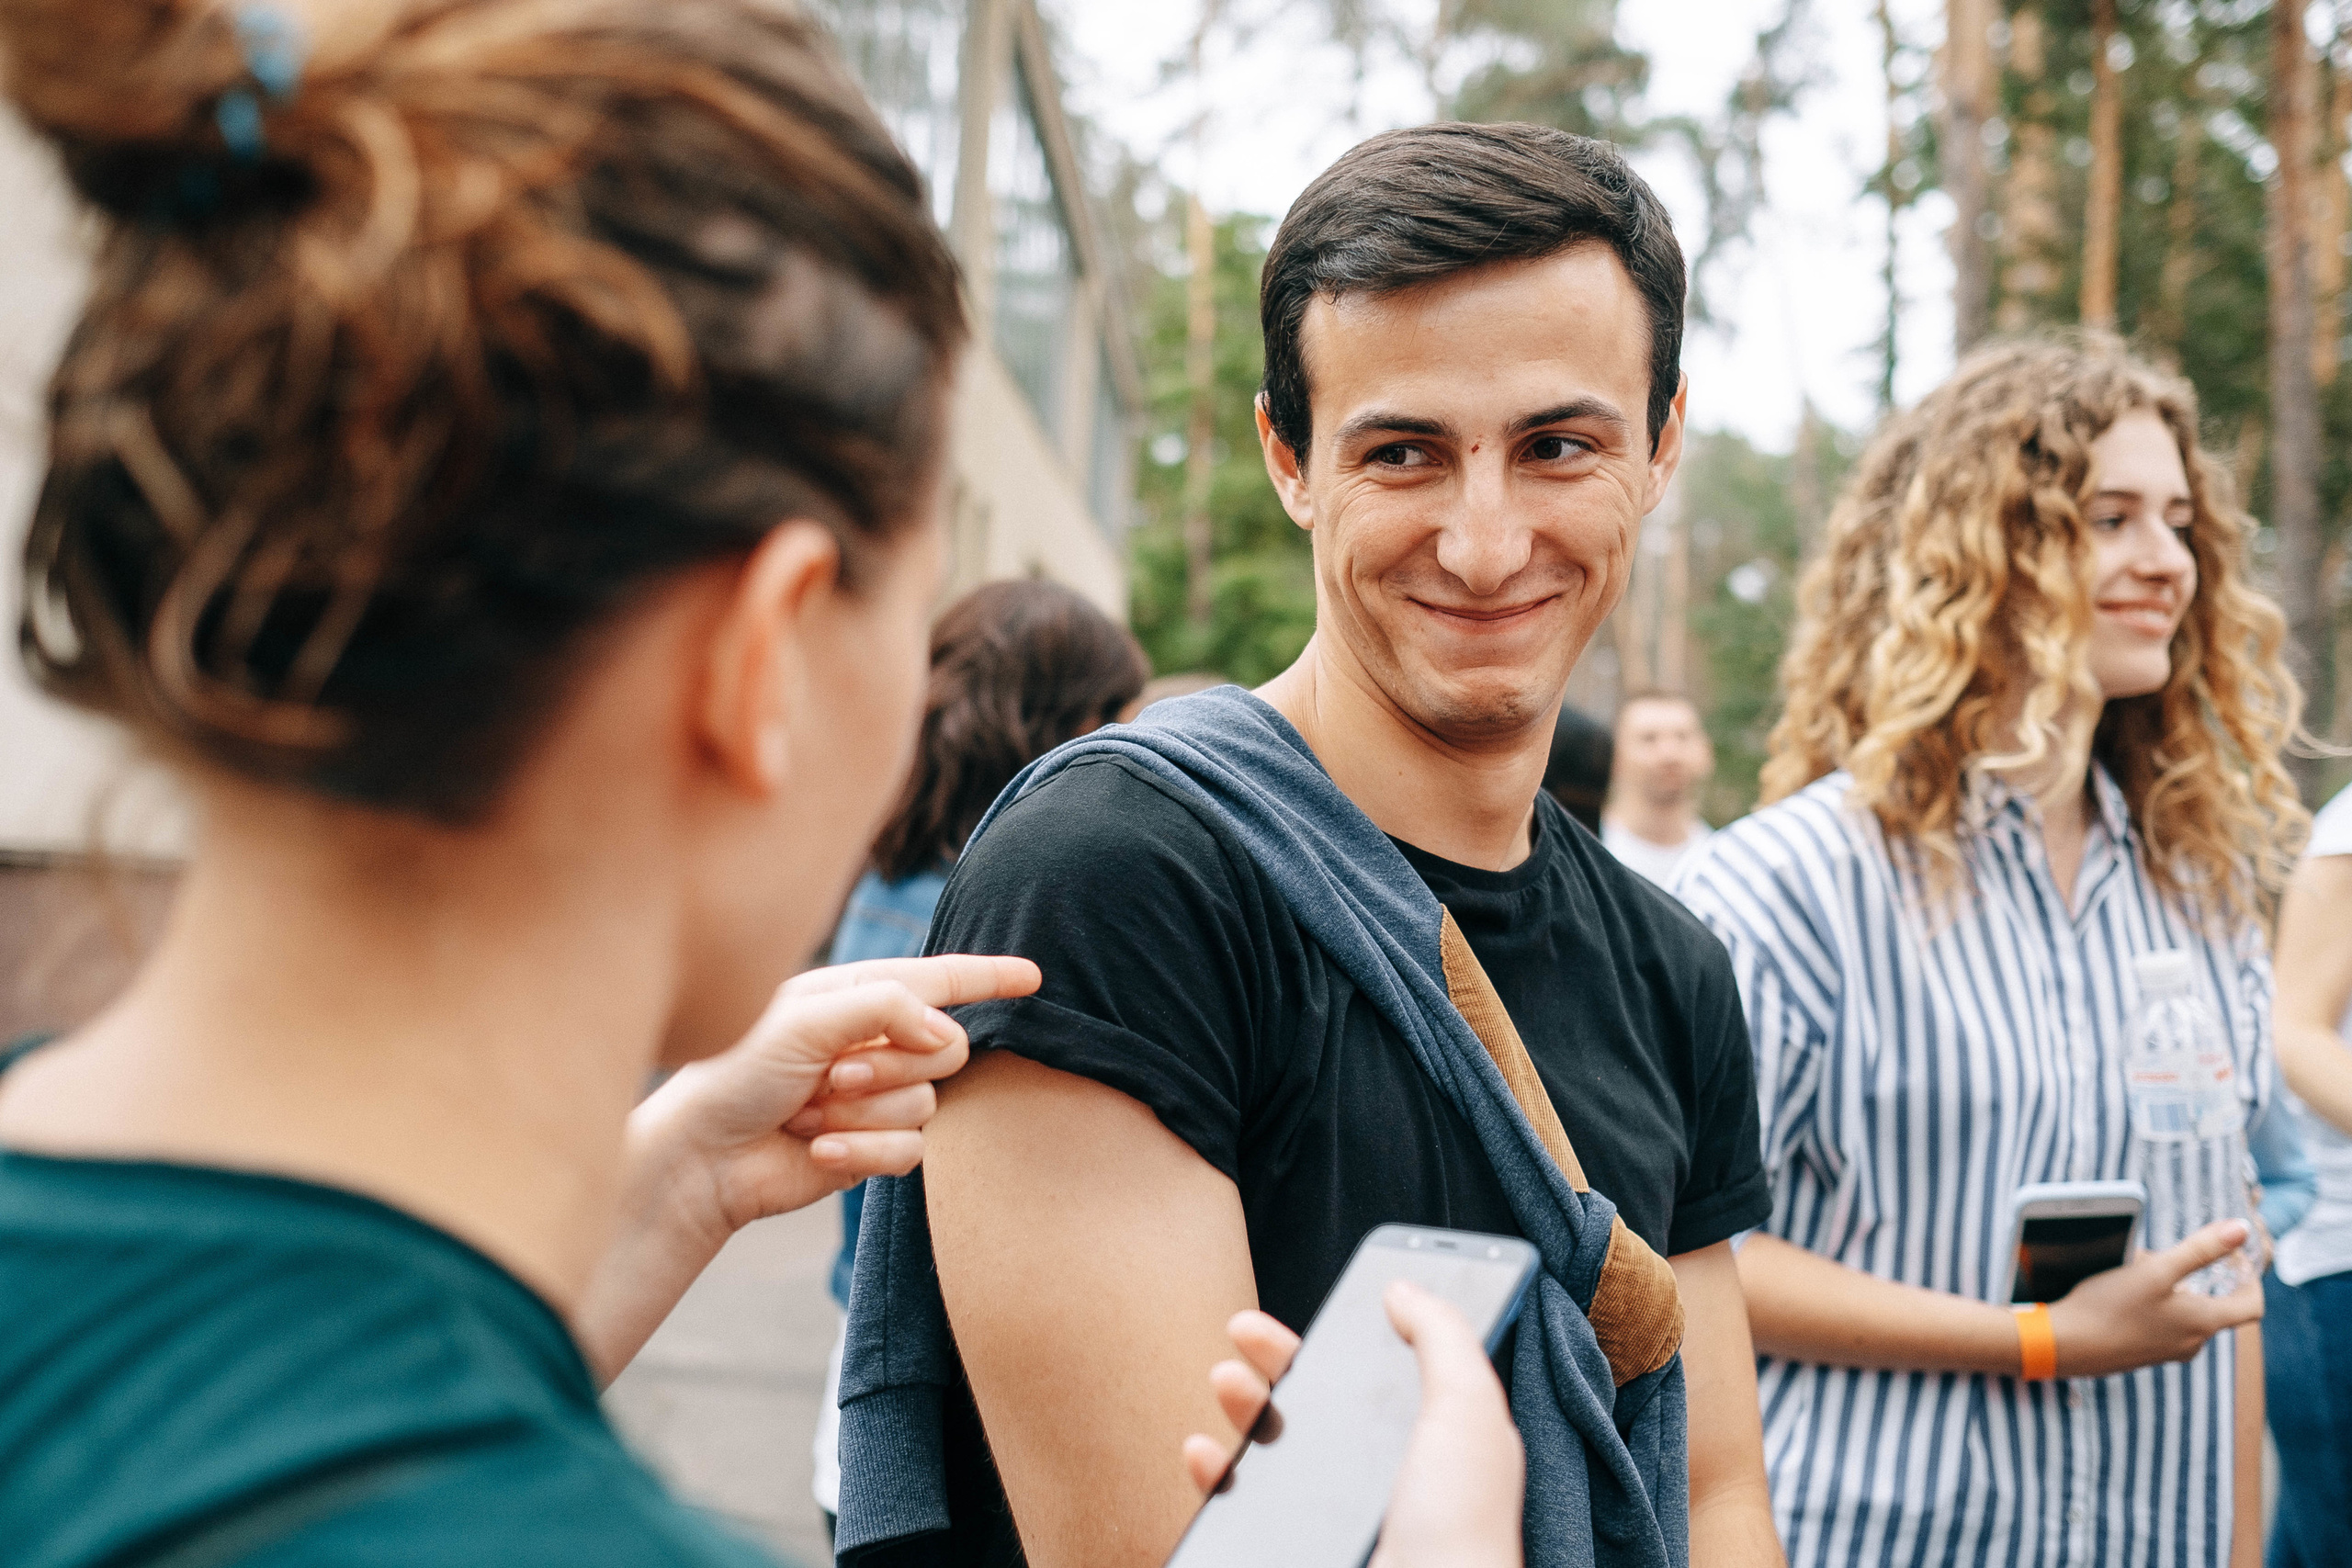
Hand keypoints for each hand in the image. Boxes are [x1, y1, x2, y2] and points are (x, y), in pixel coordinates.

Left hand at [631, 954, 1040, 1248]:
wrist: (701, 1157)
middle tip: (832, 1074)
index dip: (988, 978)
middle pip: (946, 1047)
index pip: (938, 980)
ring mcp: (877, 1098)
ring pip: (926, 1102)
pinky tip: (817, 1147)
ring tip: (808, 1112)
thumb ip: (882, 1006)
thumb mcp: (802, 1019)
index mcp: (856, 996)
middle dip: (893, 1064)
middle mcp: (874, 1043)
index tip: (1033, 977)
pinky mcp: (874, 1148)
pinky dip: (863, 1149)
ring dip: (864, 1111)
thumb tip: (941, 1028)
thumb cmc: (734, 1073)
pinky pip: (910, 1150)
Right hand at [1182, 1284, 1524, 1567]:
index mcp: (1430, 1437)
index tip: (1322, 1302)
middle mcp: (1383, 1473)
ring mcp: (1337, 1510)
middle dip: (1278, 1357)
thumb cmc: (1461, 1527)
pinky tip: (1206, 1453)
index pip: (1385, 1372)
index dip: (1353, 1332)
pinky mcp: (1300, 1541)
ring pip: (1274, 1445)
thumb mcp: (1469, 1410)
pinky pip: (1241, 1502)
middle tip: (1244, 1329)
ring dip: (1242, 1403)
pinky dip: (1214, 1473)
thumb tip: (1404, 1287)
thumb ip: (1444, 1338)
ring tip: (1227, 1381)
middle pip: (1319, 1399)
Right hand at [2047, 1219, 2263, 1378]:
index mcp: (2203, 1323)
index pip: (2251, 1306)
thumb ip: (2201, 1249)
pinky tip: (2124, 1294)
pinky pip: (2163, 1326)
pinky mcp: (2143, 1354)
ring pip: (2186, 1316)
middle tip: (2174, 1256)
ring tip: (2141, 1271)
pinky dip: (2155, 1306)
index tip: (2234, 1258)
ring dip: (2174, 1292)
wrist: (2065, 1346)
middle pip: (2215, 1308)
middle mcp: (2192, 1343)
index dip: (2251, 1280)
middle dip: (2200, 1278)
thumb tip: (2241, 1229)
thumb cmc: (2111, 1306)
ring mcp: (2167, 1352)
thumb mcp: (2156, 1270)